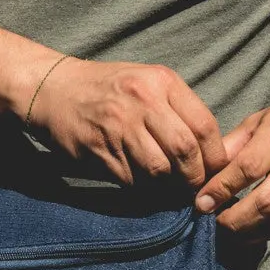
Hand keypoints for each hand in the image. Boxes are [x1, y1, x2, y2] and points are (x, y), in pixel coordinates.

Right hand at [24, 60, 228, 187]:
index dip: (216, 157)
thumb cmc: (108, 88)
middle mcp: (142, 101)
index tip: (216, 171)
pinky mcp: (99, 150)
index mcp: (161, 82)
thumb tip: (213, 152)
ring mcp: (118, 126)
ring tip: (169, 186)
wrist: (54, 89)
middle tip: (195, 187)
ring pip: (159, 170)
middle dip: (195, 177)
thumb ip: (178, 110)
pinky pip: (132, 179)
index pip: (204, 126)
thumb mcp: (147, 82)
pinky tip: (140, 180)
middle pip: (185, 151)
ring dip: (168, 186)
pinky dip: (142, 186)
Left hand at [193, 85, 269, 237]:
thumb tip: (208, 167)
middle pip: (263, 204)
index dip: (220, 189)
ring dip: (248, 231)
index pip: (246, 169)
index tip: (201, 201)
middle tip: (213, 221)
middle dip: (232, 220)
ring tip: (229, 229)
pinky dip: (269, 231)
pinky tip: (253, 230)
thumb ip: (238, 142)